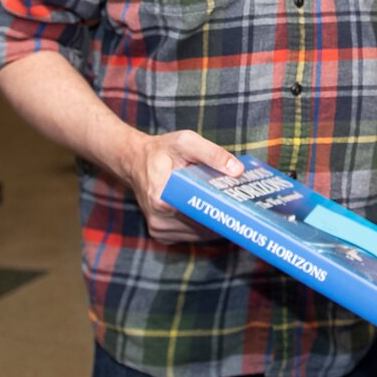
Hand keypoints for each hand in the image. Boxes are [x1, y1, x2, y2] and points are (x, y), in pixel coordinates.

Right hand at [120, 130, 242, 243]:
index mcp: (162, 198)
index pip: (201, 214)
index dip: (222, 211)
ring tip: (227, 205)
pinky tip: (210, 210)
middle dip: (222, 216)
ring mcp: (159, 230)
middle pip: (203, 227)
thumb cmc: (161, 150)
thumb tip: (237, 170)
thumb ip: (212, 153)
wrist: (135, 161)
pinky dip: (202, 226)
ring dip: (214, 222)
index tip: (241, 207)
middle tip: (242, 204)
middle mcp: (158, 219)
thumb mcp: (186, 141)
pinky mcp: (161, 234)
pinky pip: (191, 236)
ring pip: (199, 235)